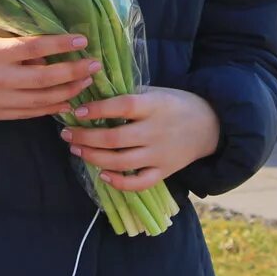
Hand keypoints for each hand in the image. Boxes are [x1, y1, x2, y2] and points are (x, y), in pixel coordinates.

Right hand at [0, 26, 101, 121]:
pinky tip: (67, 101)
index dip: (61, 44)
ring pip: (40, 100)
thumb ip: (16, 39)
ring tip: (86, 83)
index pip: (35, 48)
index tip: (83, 40)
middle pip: (44, 79)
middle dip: (73, 72)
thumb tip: (49, 48)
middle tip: (94, 65)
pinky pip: (28, 113)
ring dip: (67, 92)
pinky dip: (51, 108)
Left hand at [61, 88, 220, 191]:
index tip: (77, 112)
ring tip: (76, 150)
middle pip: (116, 138)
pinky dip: (119, 182)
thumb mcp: (156, 92)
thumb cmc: (175, 103)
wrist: (209, 125)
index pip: (123, 106)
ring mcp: (160, 154)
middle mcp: (156, 131)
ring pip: (122, 162)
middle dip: (86, 138)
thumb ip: (130, 96)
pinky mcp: (164, 172)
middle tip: (67, 134)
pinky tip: (102, 175)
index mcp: (155, 106)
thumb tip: (93, 93)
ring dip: (94, 158)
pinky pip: (139, 183)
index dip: (98, 109)